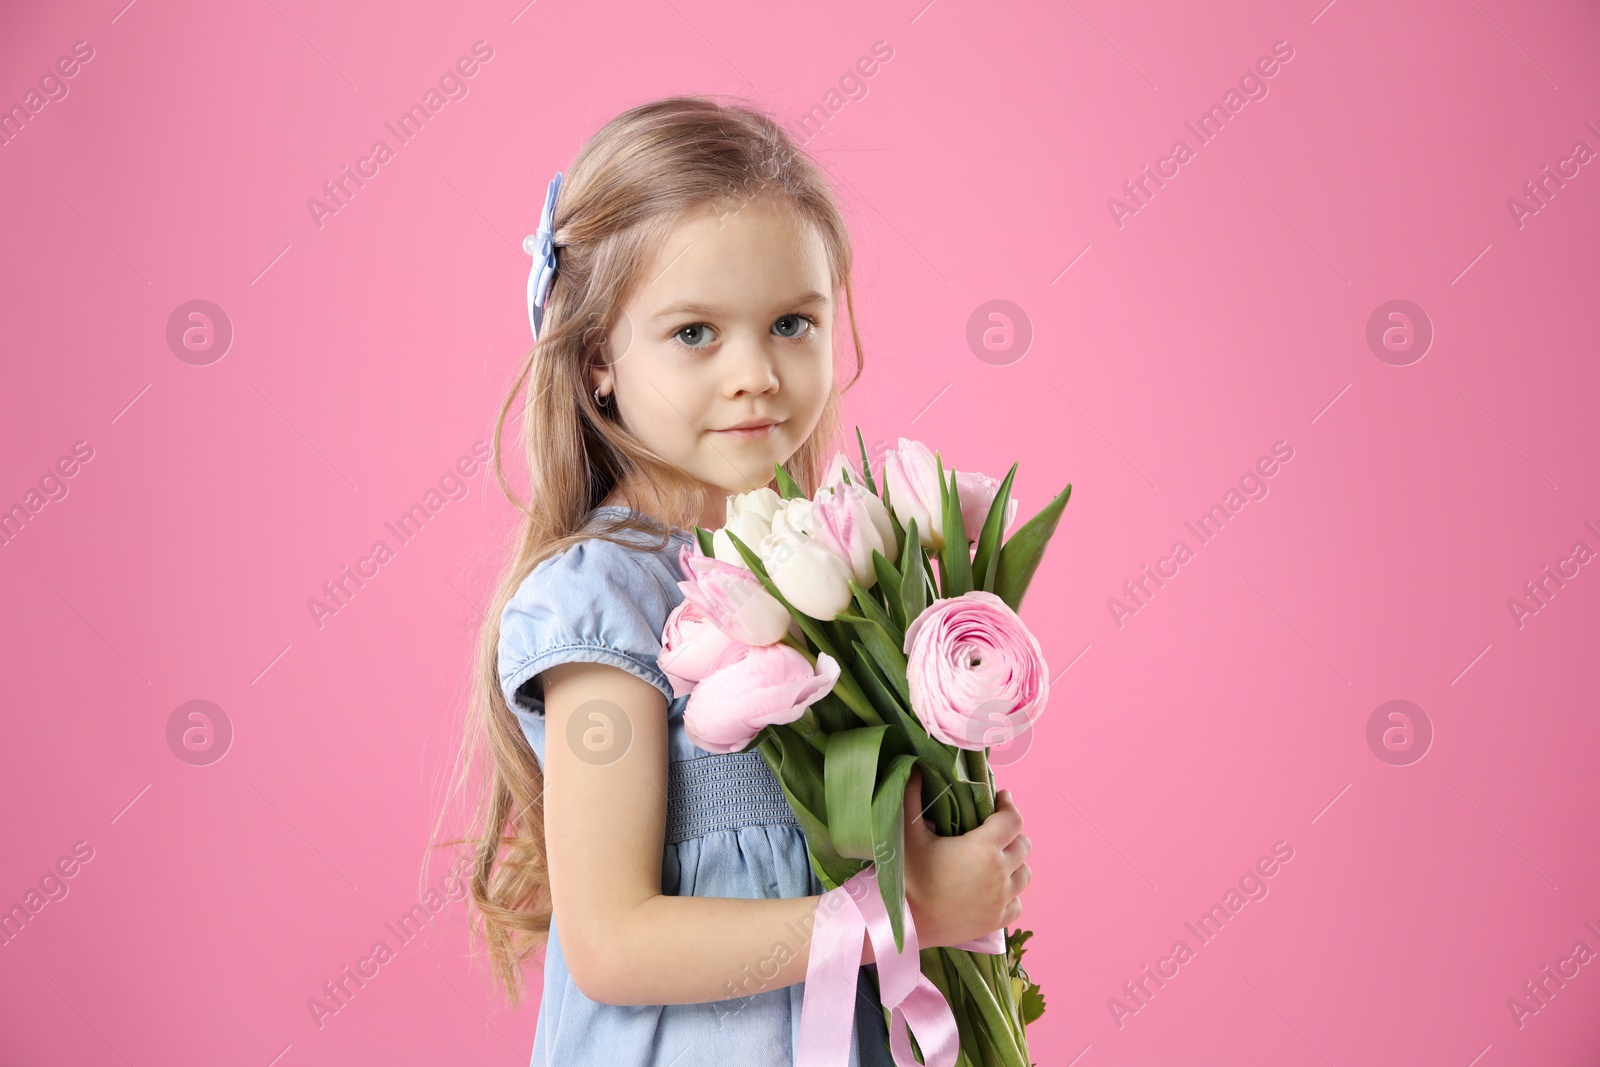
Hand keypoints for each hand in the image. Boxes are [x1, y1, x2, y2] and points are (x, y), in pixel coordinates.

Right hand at [900, 766, 1031, 950]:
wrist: (903, 924)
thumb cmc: (906, 876)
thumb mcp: (907, 833)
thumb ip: (912, 797)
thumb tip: (912, 767)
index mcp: (983, 848)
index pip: (1013, 820)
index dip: (1008, 805)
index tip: (1000, 798)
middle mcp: (999, 874)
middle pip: (1024, 846)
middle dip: (1012, 834)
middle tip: (994, 830)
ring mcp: (1000, 900)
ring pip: (1025, 875)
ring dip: (1015, 864)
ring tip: (997, 860)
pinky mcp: (995, 922)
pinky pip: (1017, 903)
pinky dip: (1010, 894)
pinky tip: (994, 889)